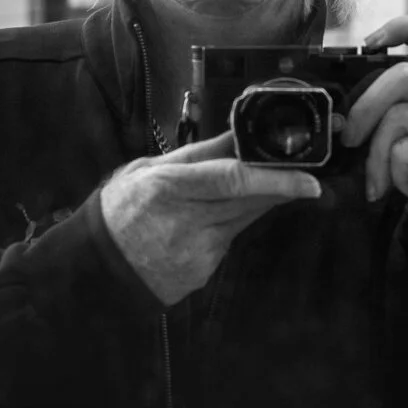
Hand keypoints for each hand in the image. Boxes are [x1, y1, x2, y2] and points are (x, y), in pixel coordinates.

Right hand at [99, 131, 321, 305]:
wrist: (97, 267)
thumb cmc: (121, 208)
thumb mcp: (150, 169)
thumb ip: (198, 154)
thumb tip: (237, 134)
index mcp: (169, 186)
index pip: (235, 180)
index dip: (278, 180)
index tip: (311, 181)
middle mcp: (186, 221)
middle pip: (249, 201)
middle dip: (279, 187)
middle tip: (302, 175)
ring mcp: (196, 252)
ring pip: (244, 221)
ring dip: (256, 203)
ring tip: (243, 191)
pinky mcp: (201, 273)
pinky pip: (227, 242)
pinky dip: (227, 228)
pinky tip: (206, 223)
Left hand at [339, 16, 407, 235]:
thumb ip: (391, 107)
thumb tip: (344, 111)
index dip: (402, 26)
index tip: (371, 41)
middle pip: (402, 76)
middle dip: (365, 108)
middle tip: (350, 139)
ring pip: (397, 115)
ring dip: (378, 154)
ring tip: (382, 178)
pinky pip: (404, 147)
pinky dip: (395, 172)